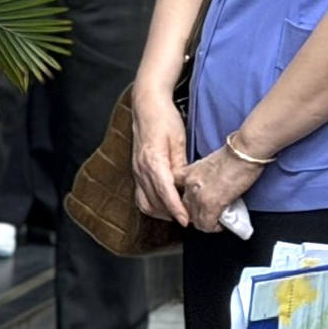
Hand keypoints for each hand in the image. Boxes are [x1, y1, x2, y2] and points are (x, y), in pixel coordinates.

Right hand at [129, 89, 190, 223]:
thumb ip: (180, 163)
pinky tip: (166, 206)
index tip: (185, 221)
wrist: (146, 107)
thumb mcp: (178, 140)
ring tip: (180, 215)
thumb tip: (185, 183)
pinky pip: (140, 196)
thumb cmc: (164, 119)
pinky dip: (152, 205)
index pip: (164, 192)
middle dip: (171, 214)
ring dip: (161, 212)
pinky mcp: (136, 171)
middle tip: (191, 219)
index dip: (175, 208)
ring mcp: (136, 171)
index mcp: (153, 161)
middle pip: (155, 201)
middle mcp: (141, 169)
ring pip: (146, 202)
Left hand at [175, 144, 263, 232]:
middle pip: (185, 208)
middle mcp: (189, 185)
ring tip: (218, 220)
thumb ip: (205, 175)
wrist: (244, 152)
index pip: (175, 192)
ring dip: (207, 222)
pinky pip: (207, 225)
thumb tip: (211, 187)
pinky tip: (223, 223)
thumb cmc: (235, 153)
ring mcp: (198, 196)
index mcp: (189, 172)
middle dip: (197, 213)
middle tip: (210, 213)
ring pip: (195, 220)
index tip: (196, 203)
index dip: (186, 200)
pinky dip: (215, 227)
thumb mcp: (212, 162)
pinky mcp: (210, 205)